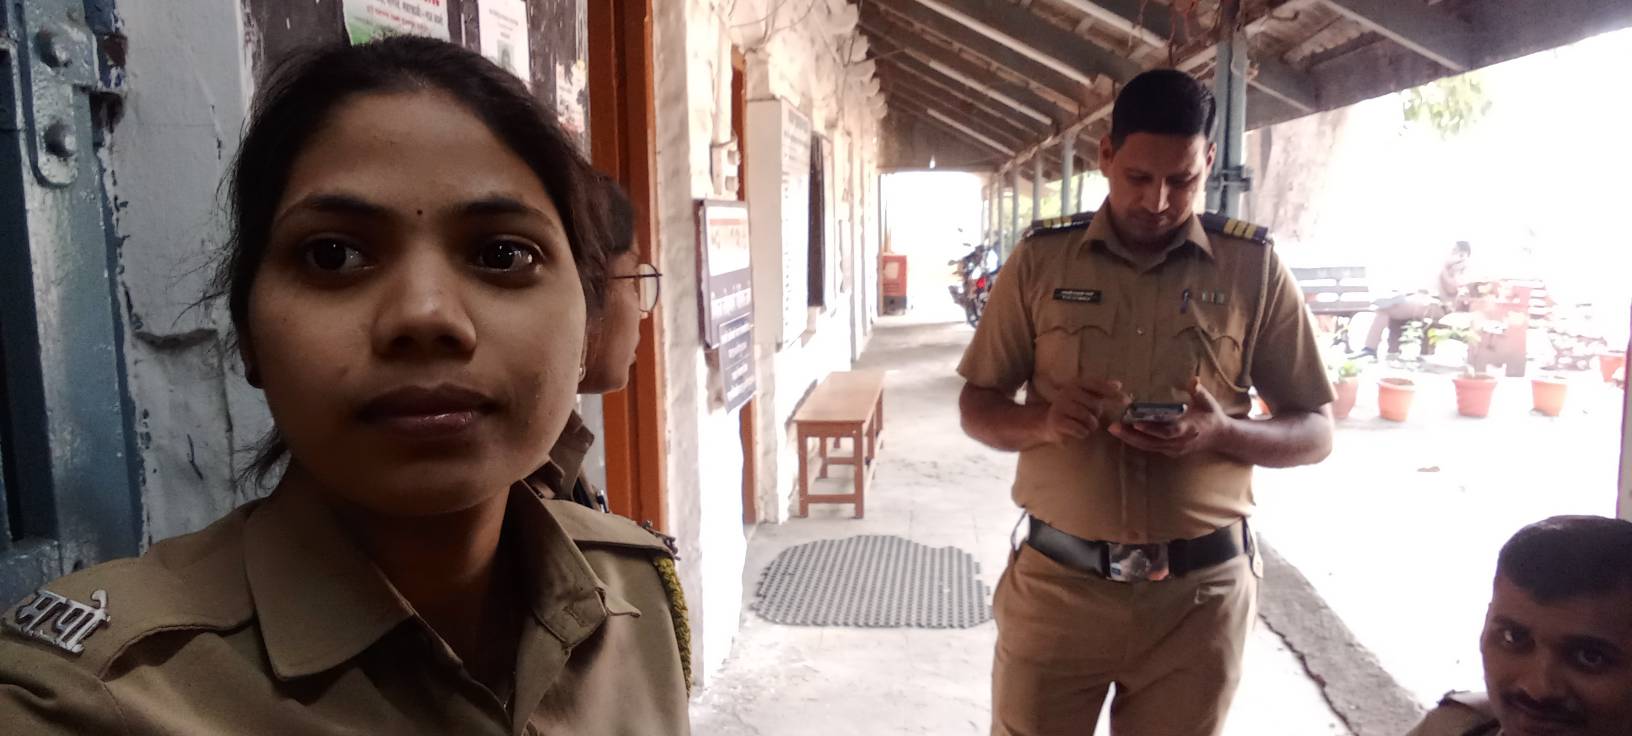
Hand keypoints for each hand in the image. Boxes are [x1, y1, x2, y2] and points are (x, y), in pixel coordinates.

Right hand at [1039, 377, 1128, 444]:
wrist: (1048, 421)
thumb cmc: (1072, 408)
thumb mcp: (1086, 396)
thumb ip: (1102, 390)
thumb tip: (1119, 384)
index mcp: (1076, 383)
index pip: (1097, 385)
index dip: (1112, 392)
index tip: (1127, 401)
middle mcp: (1067, 392)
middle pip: (1095, 405)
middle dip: (1096, 414)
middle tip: (1089, 417)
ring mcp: (1060, 406)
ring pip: (1088, 418)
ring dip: (1090, 426)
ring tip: (1084, 425)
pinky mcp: (1057, 421)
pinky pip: (1080, 429)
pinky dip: (1082, 433)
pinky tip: (1077, 431)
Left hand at [1109, 379, 1231, 456]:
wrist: (1222, 437)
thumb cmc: (1213, 415)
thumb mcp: (1208, 401)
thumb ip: (1198, 391)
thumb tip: (1193, 379)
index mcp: (1189, 429)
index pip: (1168, 431)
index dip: (1153, 429)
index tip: (1137, 423)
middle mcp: (1180, 442)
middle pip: (1152, 442)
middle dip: (1132, 435)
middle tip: (1113, 426)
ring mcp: (1174, 449)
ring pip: (1149, 446)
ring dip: (1130, 439)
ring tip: (1113, 429)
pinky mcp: (1170, 452)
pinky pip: (1151, 448)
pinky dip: (1137, 441)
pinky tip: (1123, 433)